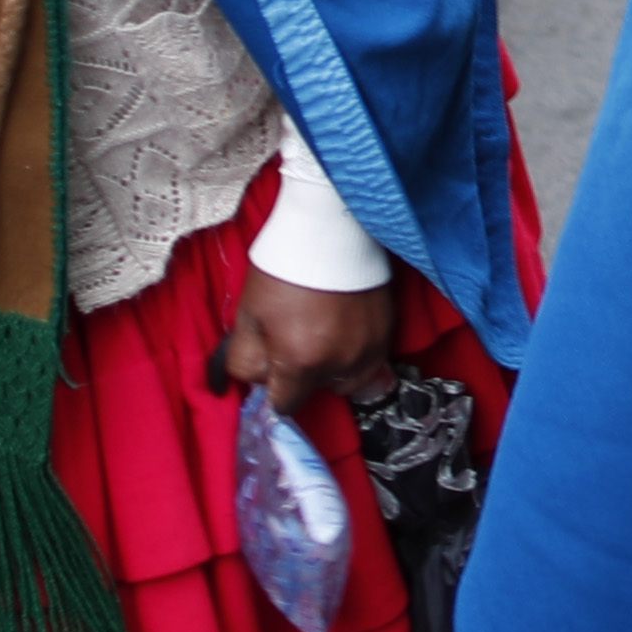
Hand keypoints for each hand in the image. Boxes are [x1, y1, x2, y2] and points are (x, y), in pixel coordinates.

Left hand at [220, 265, 399, 416]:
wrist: (329, 226)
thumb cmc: (286, 266)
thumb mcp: (248, 314)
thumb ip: (245, 360)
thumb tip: (253, 382)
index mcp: (300, 361)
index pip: (285, 405)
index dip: (275, 389)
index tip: (275, 369)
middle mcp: (339, 362)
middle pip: (318, 391)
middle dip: (304, 375)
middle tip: (296, 339)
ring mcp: (368, 347)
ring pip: (348, 380)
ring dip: (334, 367)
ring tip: (323, 334)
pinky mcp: (387, 330)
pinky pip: (370, 360)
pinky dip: (356, 351)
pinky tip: (343, 325)